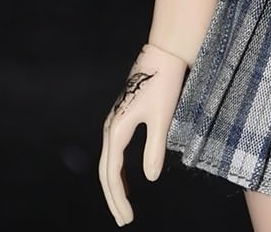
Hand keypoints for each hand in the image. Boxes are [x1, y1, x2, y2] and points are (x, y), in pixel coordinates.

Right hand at [99, 43, 188, 225]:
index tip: (127, 218)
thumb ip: (154, 148)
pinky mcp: (123, 116)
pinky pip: (116, 150)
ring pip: (109, 161)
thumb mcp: (162, 117)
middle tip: (124, 219)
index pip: (112, 173)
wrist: (163, 54)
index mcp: (117, 129)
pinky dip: (119, 169)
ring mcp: (115, 121)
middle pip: (106, 170)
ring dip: (115, 184)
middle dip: (114, 196)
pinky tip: (128, 178)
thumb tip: (150, 177)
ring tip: (124, 204)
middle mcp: (111, 127)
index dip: (118, 198)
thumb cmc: (164, 82)